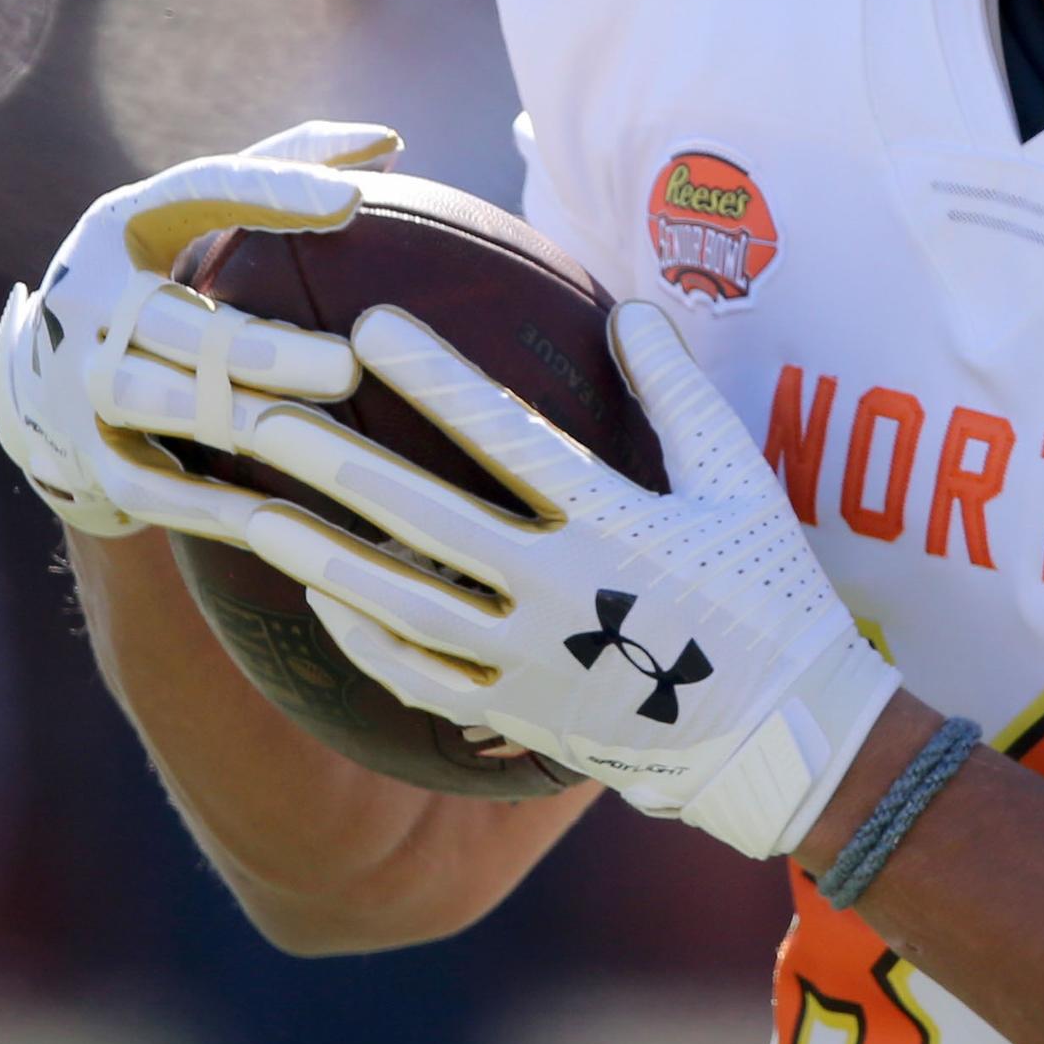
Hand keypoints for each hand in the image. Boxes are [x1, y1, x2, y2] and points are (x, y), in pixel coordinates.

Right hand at [0, 120, 394, 540]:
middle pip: (178, 325)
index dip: (274, 190)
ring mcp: (77, 381)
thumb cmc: (158, 276)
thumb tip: (392, 142)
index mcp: (123, 224)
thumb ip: (285, 171)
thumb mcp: (194, 213)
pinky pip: (150, 487)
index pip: (200, 189)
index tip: (355, 203)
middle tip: (350, 366)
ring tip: (328, 437)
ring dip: (239, 422)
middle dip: (263, 349)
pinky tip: (285, 516)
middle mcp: (88, 298)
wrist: (42, 375)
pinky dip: (211, 504)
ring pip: (157, 404)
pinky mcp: (85, 454)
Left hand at [205, 301, 899, 859]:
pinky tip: (323, 598)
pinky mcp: (520, 715)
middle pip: (428, 520)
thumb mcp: (740, 481)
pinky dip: (366, 639)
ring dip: (327, 557)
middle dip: (341, 466)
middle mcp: (561, 593)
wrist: (783, 735)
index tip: (371, 328)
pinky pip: (422, 678)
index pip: (507, 437)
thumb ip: (678, 392)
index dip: (435, 378)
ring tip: (260, 514)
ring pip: (405, 605)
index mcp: (617, 525)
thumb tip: (627, 308)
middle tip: (266, 417)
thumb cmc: (768, 590)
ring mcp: (532, 662)